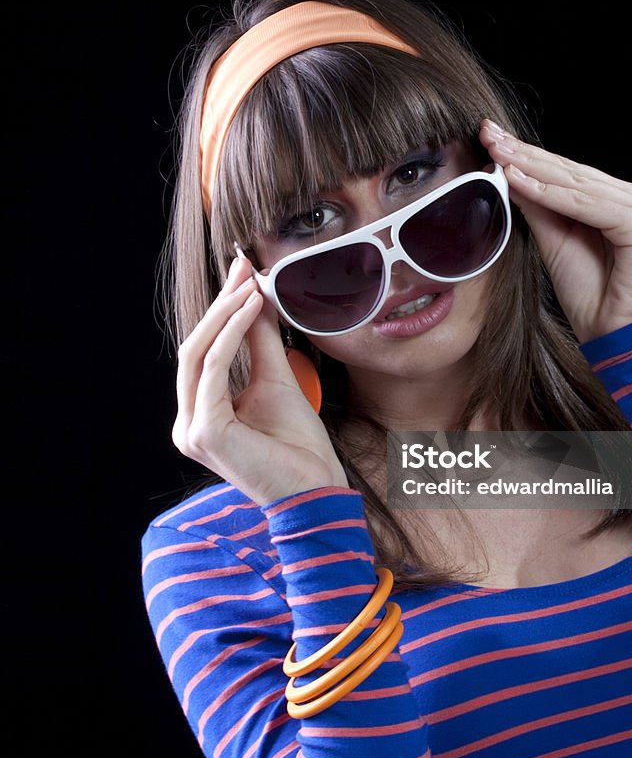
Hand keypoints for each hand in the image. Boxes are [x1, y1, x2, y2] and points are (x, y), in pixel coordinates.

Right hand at [171, 255, 349, 505]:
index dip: (219, 309)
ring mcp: (191, 430)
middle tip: (244, 269)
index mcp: (200, 414)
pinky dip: (231, 333)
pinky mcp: (204, 432)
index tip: (241, 272)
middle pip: (194, 348)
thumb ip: (258, 340)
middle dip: (220, 304)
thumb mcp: (275, 378)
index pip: (201, 352)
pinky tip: (251, 309)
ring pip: (197, 354)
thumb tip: (254, 295)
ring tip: (250, 285)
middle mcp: (188, 423)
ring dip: (225, 313)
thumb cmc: (298, 445)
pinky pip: (213, 368)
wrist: (317, 488)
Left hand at [479, 118, 631, 345]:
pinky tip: (521, 182)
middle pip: (568, 170)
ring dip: (533, 167)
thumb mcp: (552, 241)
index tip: (489, 136)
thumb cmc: (588, 293)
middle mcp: (631, 197)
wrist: (613, 335)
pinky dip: (553, 195)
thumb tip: (508, 172)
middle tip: (488, 132)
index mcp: (613, 198)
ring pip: (576, 183)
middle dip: (524, 152)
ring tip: (498, 153)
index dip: (525, 153)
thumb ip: (538, 206)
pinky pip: (588, 205)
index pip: (563, 170)